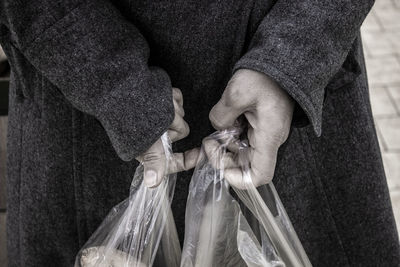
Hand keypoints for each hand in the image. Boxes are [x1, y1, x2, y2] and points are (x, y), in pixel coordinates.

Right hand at [136, 87, 198, 187]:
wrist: (119, 90)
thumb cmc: (129, 120)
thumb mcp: (146, 144)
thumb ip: (154, 162)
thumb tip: (151, 184)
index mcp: (153, 150)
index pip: (176, 161)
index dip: (188, 160)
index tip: (200, 153)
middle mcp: (158, 136)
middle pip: (181, 132)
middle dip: (173, 124)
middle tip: (158, 120)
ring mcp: (161, 118)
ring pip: (180, 115)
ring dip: (171, 109)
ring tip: (155, 106)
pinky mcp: (163, 102)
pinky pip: (177, 99)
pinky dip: (172, 96)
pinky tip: (160, 96)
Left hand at [208, 69, 293, 187]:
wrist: (279, 62)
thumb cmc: (265, 76)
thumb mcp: (237, 93)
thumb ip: (221, 116)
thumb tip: (217, 127)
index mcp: (269, 137)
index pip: (259, 175)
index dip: (239, 179)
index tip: (220, 167)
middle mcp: (270, 140)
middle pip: (246, 165)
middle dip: (224, 158)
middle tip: (209, 143)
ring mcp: (266, 133)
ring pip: (243, 153)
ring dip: (226, 146)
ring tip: (216, 131)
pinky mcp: (262, 126)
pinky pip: (245, 140)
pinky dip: (231, 136)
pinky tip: (225, 123)